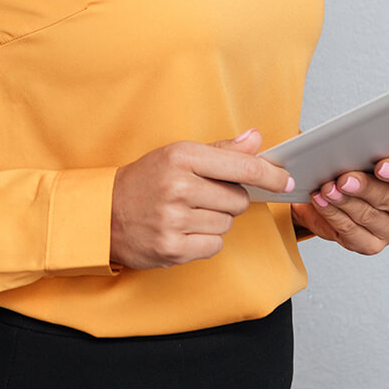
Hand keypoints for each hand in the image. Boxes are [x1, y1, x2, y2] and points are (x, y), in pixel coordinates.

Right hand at [110, 129, 294, 269]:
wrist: (102, 215)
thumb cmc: (144, 181)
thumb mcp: (177, 155)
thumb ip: (221, 150)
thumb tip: (256, 139)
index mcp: (181, 156)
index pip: (242, 165)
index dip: (270, 174)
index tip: (286, 180)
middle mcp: (178, 187)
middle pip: (238, 199)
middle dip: (228, 199)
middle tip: (202, 196)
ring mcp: (174, 220)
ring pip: (227, 223)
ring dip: (215, 220)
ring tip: (187, 213)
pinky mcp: (173, 249)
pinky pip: (214, 245)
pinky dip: (204, 240)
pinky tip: (184, 230)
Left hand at [289, 158, 388, 255]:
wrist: (331, 193)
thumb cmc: (354, 167)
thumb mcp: (362, 153)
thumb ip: (364, 150)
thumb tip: (350, 147)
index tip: (381, 166)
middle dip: (365, 187)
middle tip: (344, 179)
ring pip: (368, 216)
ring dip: (344, 201)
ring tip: (327, 188)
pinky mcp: (371, 245)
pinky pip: (351, 233)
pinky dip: (333, 215)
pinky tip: (322, 202)